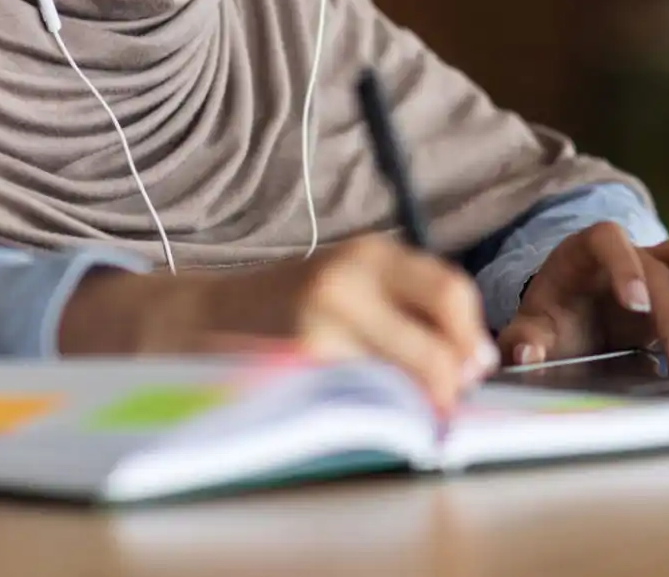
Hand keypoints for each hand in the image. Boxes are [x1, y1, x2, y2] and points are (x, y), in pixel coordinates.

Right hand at [58, 235, 497, 409]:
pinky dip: (373, 414)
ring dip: (413, 405)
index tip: (474, 367)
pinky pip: (359, 403)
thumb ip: (409, 305)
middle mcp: (344, 282)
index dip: (470, 338)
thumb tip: (475, 358)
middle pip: (435, 347)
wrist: (194, 320)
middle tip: (447, 403)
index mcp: (367, 254)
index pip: (450, 292)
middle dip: (451, 385)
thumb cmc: (285, 305)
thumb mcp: (348, 281)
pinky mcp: (294, 371)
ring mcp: (316, 328)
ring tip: (403, 409)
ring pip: (401, 383)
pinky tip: (365, 414)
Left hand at [498, 224, 668, 374]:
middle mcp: (625, 252)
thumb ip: (524, 339)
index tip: (635, 304)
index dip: (624, 265)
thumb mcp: (534, 329)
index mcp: (582, 253)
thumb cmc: (554, 321)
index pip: (606, 238)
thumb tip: (525, 353)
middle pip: (657, 260)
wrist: (572, 319)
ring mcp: (656, 262)